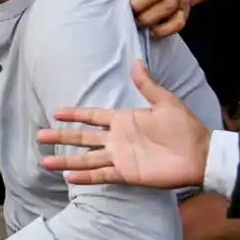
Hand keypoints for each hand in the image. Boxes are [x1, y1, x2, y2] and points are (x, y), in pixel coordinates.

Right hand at [38, 61, 210, 187]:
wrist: (200, 154)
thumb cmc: (185, 127)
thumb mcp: (165, 102)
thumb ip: (147, 85)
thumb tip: (135, 62)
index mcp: (124, 119)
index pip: (93, 116)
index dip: (75, 114)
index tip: (56, 113)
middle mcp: (117, 139)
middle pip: (83, 137)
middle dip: (62, 136)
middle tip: (40, 137)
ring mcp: (120, 157)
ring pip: (87, 158)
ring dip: (67, 160)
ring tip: (45, 162)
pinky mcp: (127, 173)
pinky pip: (102, 174)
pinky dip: (86, 177)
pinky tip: (69, 177)